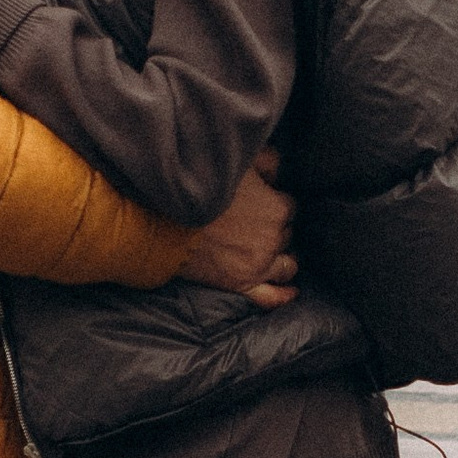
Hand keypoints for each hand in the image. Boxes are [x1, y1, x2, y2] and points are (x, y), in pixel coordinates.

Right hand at [186, 150, 298, 305]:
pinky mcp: (240, 284)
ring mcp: (259, 264)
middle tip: (257, 222)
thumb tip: (278, 168)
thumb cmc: (201, 187)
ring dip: (282, 256)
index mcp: (277, 208)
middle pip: (287, 234)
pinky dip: (282, 295)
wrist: (166, 219)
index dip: (275, 203)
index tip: (263, 202)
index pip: (289, 206)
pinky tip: (291, 291)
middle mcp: (274, 238)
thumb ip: (266, 161)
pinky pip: (270, 296)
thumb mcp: (239, 164)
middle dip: (276, 228)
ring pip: (286, 264)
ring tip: (275, 252)